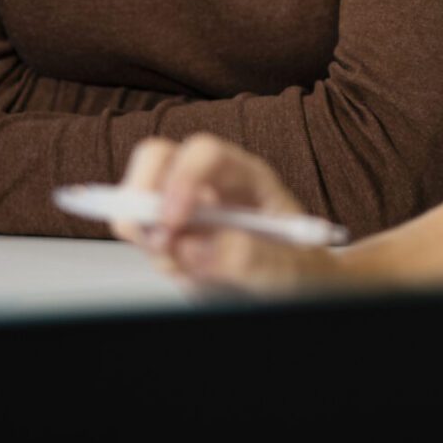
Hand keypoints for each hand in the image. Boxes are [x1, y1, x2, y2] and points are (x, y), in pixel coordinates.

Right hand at [112, 133, 339, 292]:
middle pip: (157, 157)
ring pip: (139, 197)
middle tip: (155, 239)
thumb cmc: (303, 269)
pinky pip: (141, 234)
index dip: (182, 179)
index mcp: (247, 178)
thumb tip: (194, 246)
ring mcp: (187, 208)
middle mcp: (211, 184)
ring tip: (185, 268)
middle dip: (142, 193)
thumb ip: (249, 256)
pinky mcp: (172, 236)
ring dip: (145, 233)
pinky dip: (150, 255)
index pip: (205, 154)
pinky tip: (188, 273)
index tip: (173, 221)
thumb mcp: (292, 267)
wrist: (301, 288)